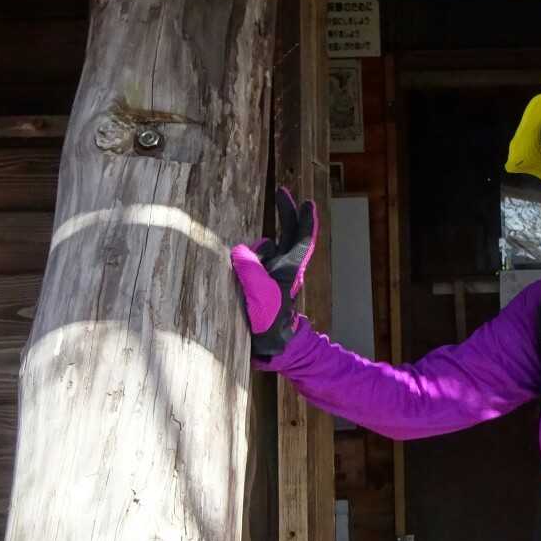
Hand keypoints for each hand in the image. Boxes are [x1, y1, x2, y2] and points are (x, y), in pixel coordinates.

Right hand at [230, 188, 316, 359]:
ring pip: (266, 249)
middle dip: (286, 214)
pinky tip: (234, 264)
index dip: (303, 219)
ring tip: (242, 261)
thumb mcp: (260, 294)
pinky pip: (254, 263)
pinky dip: (247, 259)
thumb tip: (241, 250)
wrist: (271, 348)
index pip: (301, 238)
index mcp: (290, 268)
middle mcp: (284, 269)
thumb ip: (250, 269)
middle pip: (288, 235)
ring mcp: (273, 277)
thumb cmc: (269, 323)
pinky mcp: (261, 286)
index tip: (306, 202)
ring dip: (257, 246)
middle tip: (282, 192)